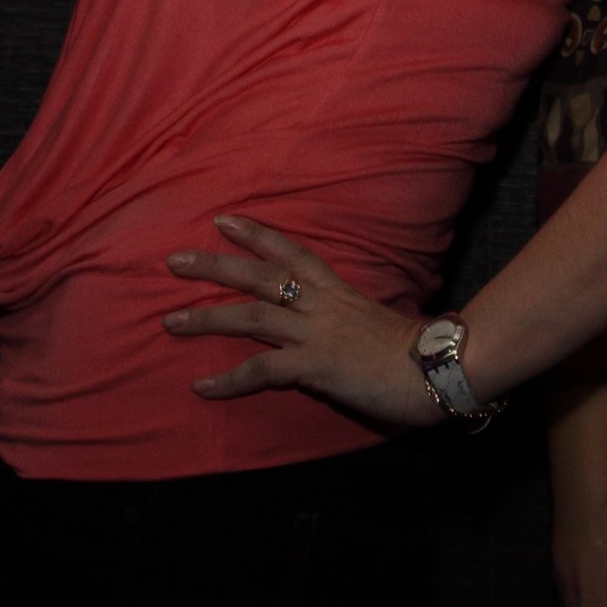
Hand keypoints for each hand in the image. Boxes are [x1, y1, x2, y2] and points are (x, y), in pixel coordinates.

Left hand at [162, 215, 442, 427]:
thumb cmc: (412, 350)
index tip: (224, 220)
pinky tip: (201, 386)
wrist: (435, 371)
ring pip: (251, 316)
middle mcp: (321, 304)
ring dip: (207, 317)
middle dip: (215, 265)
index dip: (257, 234)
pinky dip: (227, 378)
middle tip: (175, 260)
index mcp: (337, 291)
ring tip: (170, 322)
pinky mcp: (314, 365)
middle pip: (260, 276)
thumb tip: (326, 326)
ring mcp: (316, 333)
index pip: (291, 252)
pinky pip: (261, 369)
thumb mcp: (374, 321)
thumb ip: (344, 319)